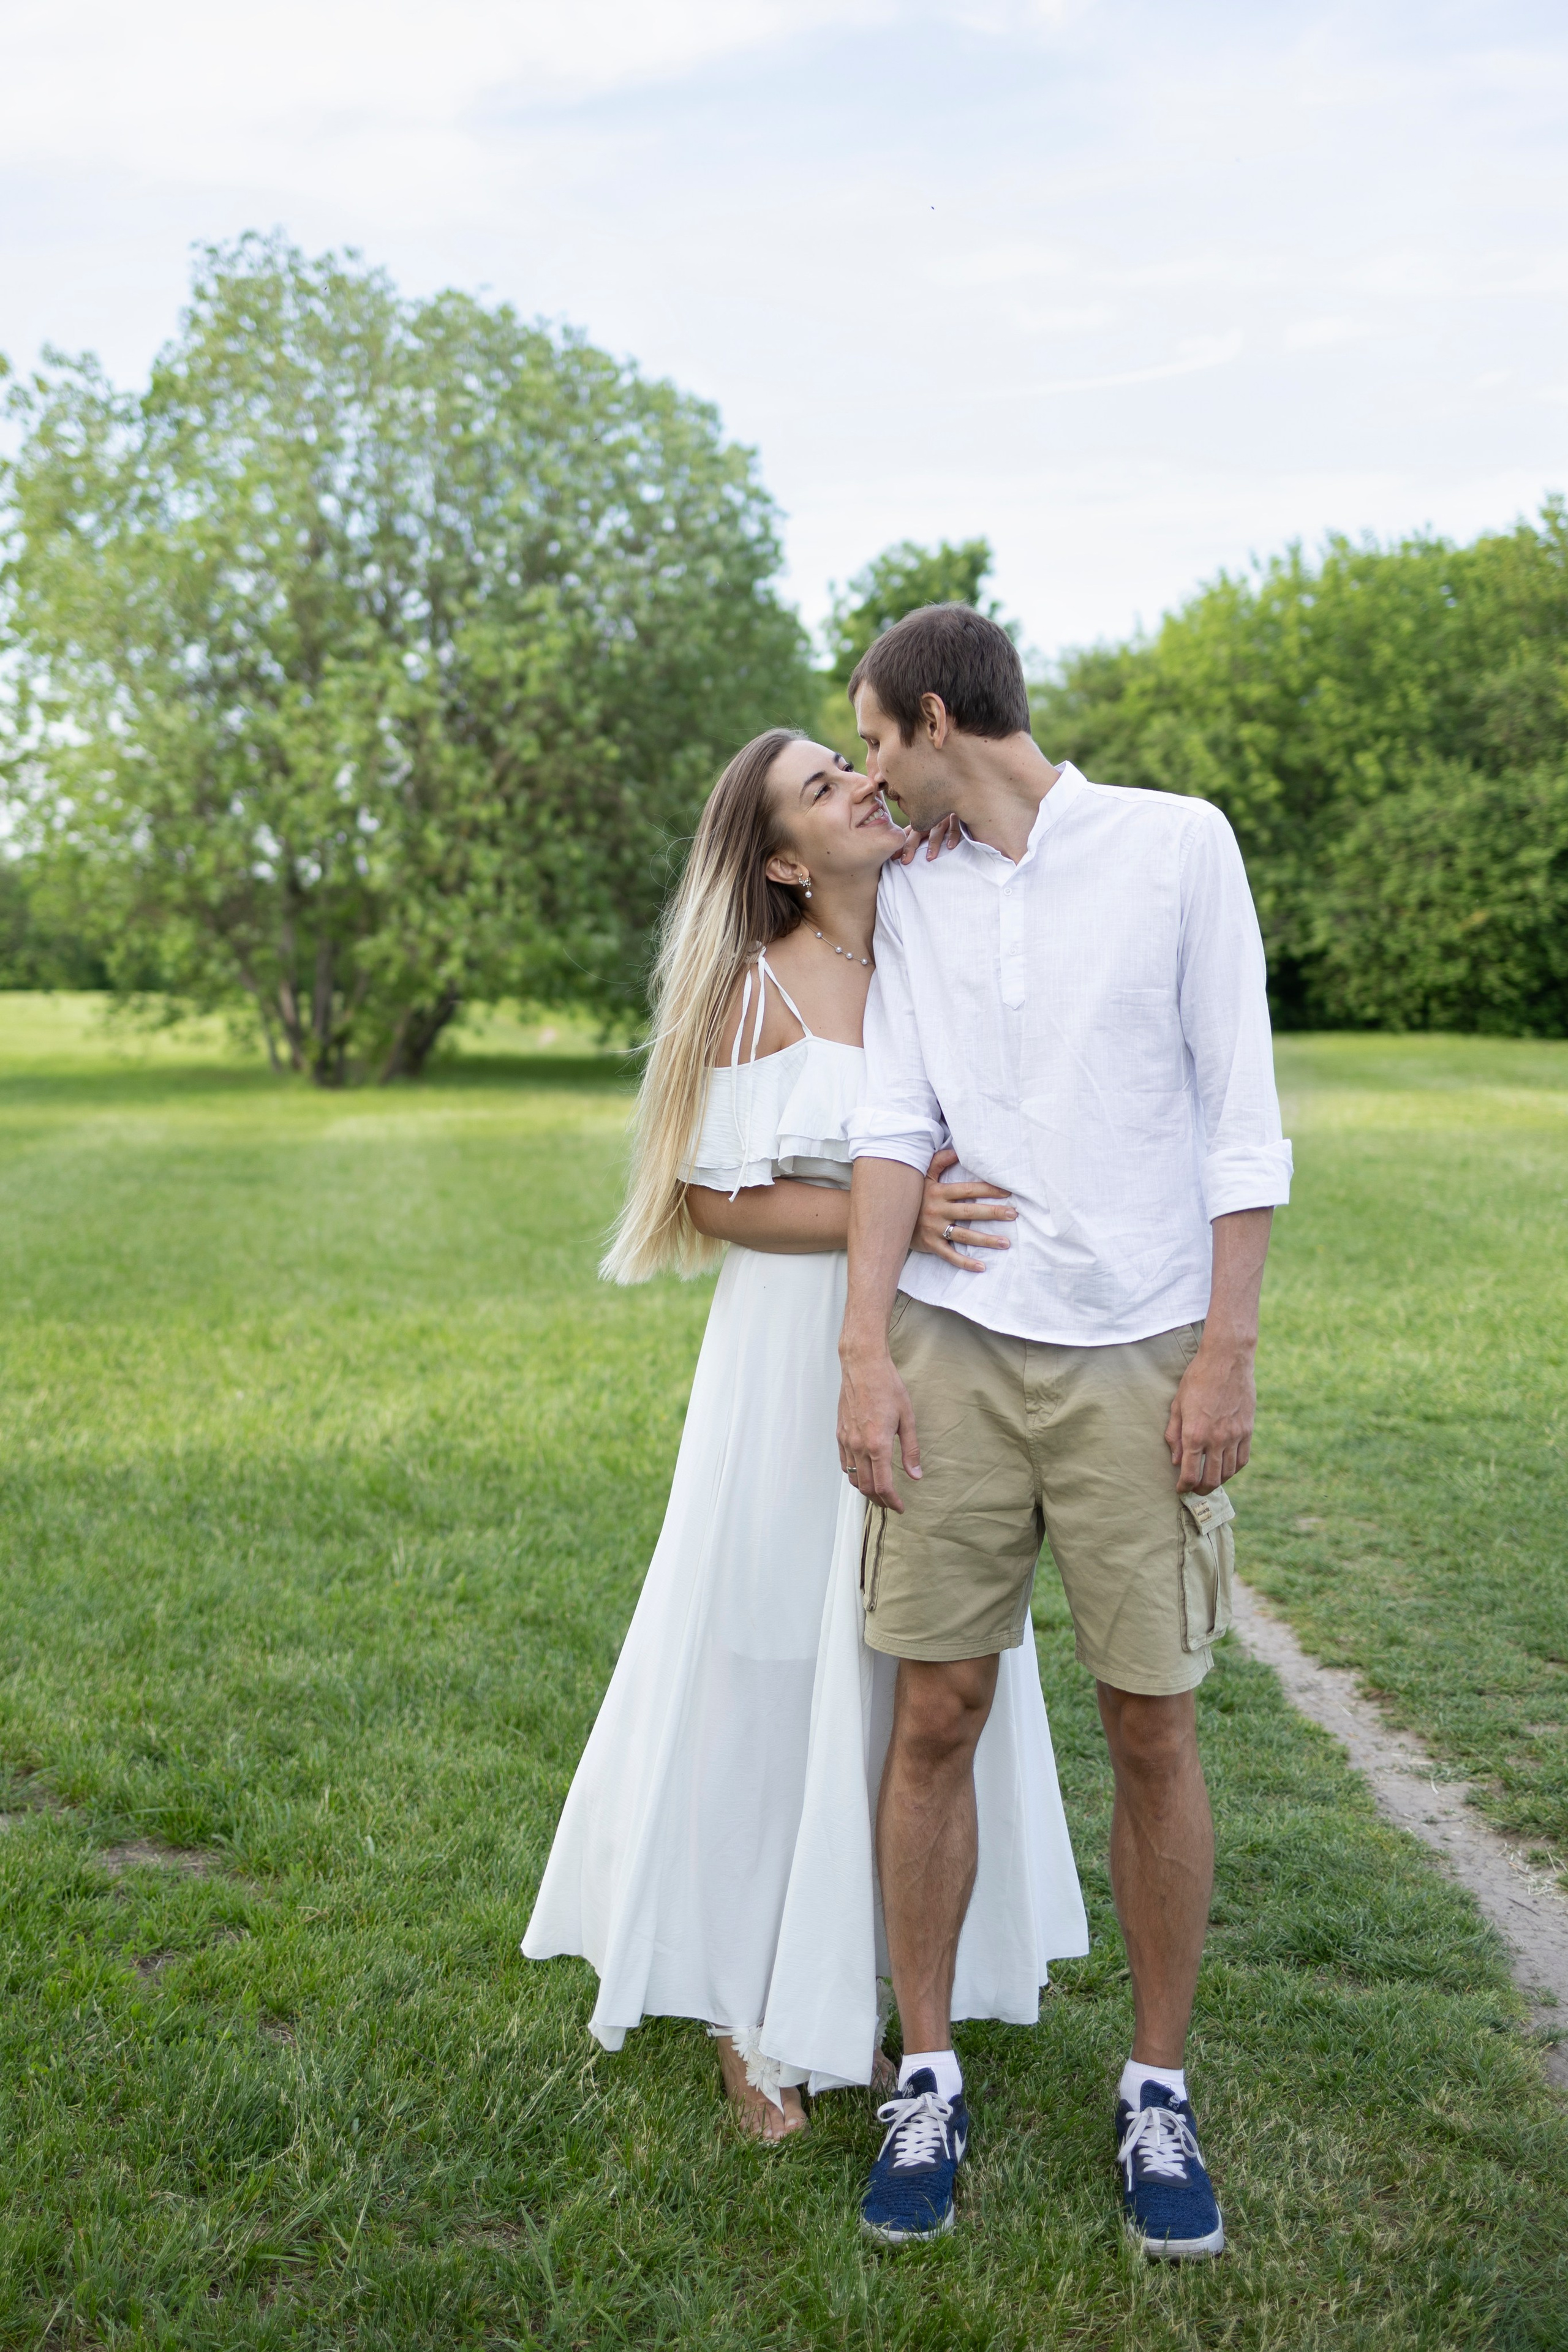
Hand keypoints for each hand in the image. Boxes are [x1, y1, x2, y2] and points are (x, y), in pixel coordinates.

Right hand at [838, 1346, 920, 1512]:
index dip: (892, 1501)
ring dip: (866, 1489)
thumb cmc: (887, 1386)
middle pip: (866, 1487)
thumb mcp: (907, 1418)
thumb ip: (911, 1449)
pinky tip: (863, 1473)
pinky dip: (854, 1474)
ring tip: (879, 1492)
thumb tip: (916, 1474)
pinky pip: (844, 1463)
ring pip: (853, 1477)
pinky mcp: (840, 1433)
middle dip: (879, 1500)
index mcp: (878, 1444)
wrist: (863, 1366)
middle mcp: (859, 1446)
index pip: (883, 1485)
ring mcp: (847, 1440)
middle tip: (891, 1503)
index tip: (899, 1507)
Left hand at [897, 813, 961, 863]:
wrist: (965, 799)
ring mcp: (945, 816)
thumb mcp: (933, 824)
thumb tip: (908, 853)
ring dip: (932, 844)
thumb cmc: (948, 815)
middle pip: (918, 832)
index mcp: (923, 821)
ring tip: (929, 858)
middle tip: (905, 861)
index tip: (894, 858)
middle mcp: (932, 819)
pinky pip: (955, 826)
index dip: (901, 845)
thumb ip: (923, 834)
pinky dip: (953, 836)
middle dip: (910, 847)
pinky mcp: (959, 815)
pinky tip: (951, 847)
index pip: (909, 834)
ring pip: (936, 831)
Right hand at [910, 1148, 1014, 1271]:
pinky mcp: (931, 1245)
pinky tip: (982, 1267)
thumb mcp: (922, 1177)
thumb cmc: (913, 1196)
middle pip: (970, 1212)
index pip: (968, 1190)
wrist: (888, 1218)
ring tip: (1006, 1242)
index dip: (988, 1190)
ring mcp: (934, 1230)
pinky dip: (965, 1263)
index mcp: (939, 1193)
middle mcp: (938, 1211)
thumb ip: (939, 1162)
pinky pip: (950, 1256)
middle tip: (1013, 1214)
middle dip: (993, 1213)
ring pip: (964, 1236)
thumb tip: (957, 1150)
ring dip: (986, 1240)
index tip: (1007, 1192)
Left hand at [1165, 1336, 1256, 1493]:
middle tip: (1194, 1489)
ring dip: (1218, 1482)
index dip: (1183, 1486)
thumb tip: (1175, 1460)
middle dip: (1200, 1489)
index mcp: (1195, 1433)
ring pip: (1228, 1472)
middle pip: (1211, 1479)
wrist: (1227, 1360)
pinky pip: (1243, 1459)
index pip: (1189, 1473)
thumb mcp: (1178, 1404)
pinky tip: (1227, 1469)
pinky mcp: (1248, 1430)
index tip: (1180, 1489)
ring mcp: (1235, 1436)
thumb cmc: (1197, 1378)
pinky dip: (1234, 1470)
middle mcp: (1216, 1439)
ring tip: (1209, 1481)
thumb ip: (1174, 1434)